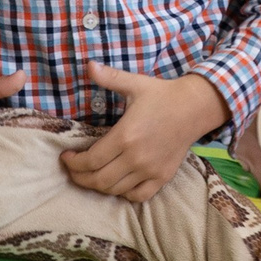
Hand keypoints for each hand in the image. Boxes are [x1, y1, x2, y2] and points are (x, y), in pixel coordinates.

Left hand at [62, 65, 226, 201]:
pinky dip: (124, 194)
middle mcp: (136, 158)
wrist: (194, 108)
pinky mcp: (162, 177)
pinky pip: (138, 196)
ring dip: (98, 186)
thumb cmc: (162, 95)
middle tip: (73, 170)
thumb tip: (89, 64)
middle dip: (80, 177)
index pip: (90, 160)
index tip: (66, 157)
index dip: (73, 163)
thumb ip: (110, 77)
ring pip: (115, 190)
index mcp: (125, 136)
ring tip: (90, 176)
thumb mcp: (135, 83)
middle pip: (99, 180)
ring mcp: (150, 170)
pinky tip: (118, 183)